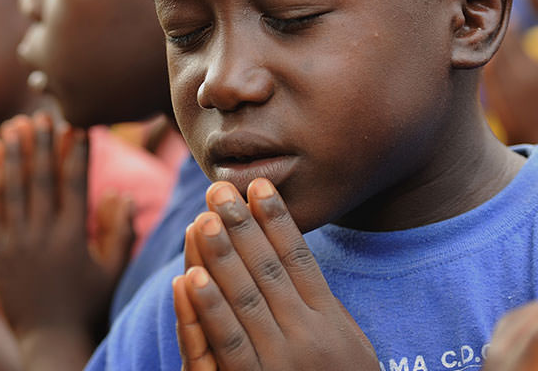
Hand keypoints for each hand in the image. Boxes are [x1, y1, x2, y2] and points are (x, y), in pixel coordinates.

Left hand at [0, 114, 134, 343]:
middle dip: (39, 144)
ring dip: (12, 157)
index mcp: (72, 238)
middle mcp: (42, 237)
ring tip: (12, 128)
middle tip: (38, 115)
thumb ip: (118, 233)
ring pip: (10, 192)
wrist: (48, 341)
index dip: (74, 152)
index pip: (73, 184)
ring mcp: (14, 246)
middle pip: (39, 180)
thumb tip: (120, 194)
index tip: (76, 126)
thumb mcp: (110, 272)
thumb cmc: (86, 307)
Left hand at [173, 179, 377, 370]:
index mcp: (332, 321)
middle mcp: (309, 335)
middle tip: (219, 188)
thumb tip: (300, 268)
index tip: (259, 184)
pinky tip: (190, 279)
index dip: (278, 220)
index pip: (301, 259)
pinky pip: (227, 343)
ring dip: (223, 256)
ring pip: (246, 298)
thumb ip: (323, 311)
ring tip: (203, 218)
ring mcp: (282, 360)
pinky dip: (208, 309)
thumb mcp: (347, 347)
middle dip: (242, 226)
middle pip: (270, 269)